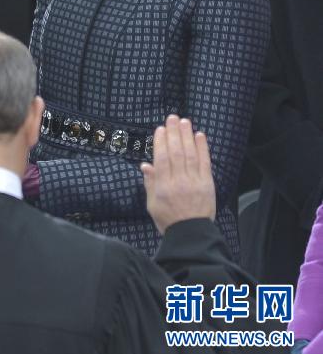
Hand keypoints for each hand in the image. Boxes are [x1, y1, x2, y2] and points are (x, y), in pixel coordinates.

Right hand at [141, 115, 215, 233]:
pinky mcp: (207, 184)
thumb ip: (150, 183)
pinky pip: (205, 163)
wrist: (191, 234)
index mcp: (163, 187)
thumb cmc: (168, 220)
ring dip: (187, 136)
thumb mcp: (152, 204)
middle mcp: (178, 181)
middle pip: (176, 153)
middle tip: (172, 118)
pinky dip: (203, 148)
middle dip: (174, 133)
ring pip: (190, 154)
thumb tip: (146, 165)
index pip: (162, 159)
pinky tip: (200, 136)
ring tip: (185, 121)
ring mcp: (194, 182)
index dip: (161, 142)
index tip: (160, 129)